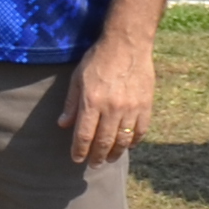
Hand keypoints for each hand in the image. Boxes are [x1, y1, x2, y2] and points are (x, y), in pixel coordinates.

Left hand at [66, 25, 158, 168]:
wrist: (127, 44)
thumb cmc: (98, 59)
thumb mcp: (78, 78)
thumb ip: (71, 103)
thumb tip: (63, 124)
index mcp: (92, 102)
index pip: (84, 136)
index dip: (79, 151)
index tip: (77, 158)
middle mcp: (112, 108)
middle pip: (103, 142)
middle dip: (96, 157)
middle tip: (93, 164)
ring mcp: (131, 108)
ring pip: (123, 141)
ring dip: (114, 153)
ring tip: (108, 158)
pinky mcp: (145, 105)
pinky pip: (140, 131)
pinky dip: (133, 142)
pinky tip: (127, 145)